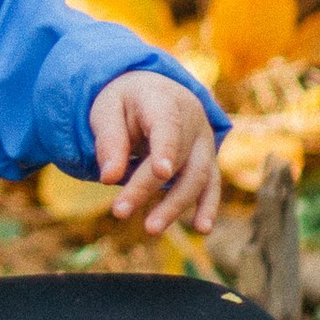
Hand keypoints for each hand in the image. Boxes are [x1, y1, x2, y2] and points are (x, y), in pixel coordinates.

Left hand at [89, 70, 220, 236]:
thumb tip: (109, 179)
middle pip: (176, 158)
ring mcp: (204, 141)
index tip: (160, 173)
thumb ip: (109, 141)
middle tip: (119, 212)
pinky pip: (212, 184)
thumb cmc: (126, 102)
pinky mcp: (208, 160)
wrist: (154, 89)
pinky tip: (202, 229)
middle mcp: (192, 120)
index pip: (168, 126)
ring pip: (197, 176)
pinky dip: (208, 207)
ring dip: (175, 205)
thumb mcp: (107, 110)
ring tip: (151, 228)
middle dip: (147, 188)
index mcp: (164, 100)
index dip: (166, 149)